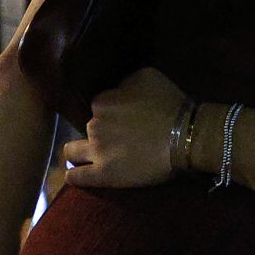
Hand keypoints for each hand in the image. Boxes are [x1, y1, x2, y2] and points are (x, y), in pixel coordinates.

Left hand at [60, 68, 190, 188]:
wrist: (183, 136)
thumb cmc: (169, 104)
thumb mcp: (146, 76)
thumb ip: (124, 83)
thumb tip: (119, 91)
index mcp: (103, 101)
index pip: (100, 104)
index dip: (111, 110)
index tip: (123, 117)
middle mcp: (94, 124)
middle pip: (88, 126)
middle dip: (99, 130)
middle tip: (117, 137)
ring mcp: (96, 151)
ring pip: (72, 151)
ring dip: (79, 152)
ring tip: (91, 157)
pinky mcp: (103, 175)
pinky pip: (77, 177)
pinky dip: (74, 176)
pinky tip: (74, 176)